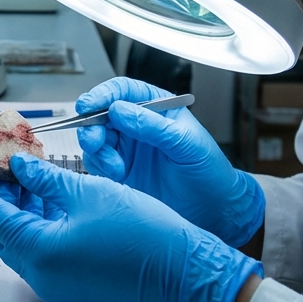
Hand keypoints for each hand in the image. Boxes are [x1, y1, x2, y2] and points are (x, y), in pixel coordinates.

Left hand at [0, 155, 261, 301]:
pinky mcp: (71, 282)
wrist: (185, 274)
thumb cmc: (146, 235)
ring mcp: (55, 282)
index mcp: (38, 251)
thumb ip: (45, 178)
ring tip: (22, 167)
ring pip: (20, 237)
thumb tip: (18, 164)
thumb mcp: (89, 191)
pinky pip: (41, 248)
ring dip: (18, 203)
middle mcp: (40, 273)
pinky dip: (39, 219)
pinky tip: (47, 192)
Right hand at [76, 77, 264, 247]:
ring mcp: (126, 149)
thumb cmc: (209, 172)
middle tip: (95, 140)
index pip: (123, 90)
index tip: (90, 104)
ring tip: (116, 165)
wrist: (212, 210)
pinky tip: (117, 175)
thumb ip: (153, 126)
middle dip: (92, 124)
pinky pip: (96, 163)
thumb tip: (119, 110)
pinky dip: (100, 167)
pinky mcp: (118, 172)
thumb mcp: (186, 143)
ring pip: (95, 138)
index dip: (103, 94)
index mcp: (156, 108)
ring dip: (97, 149)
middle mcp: (136, 126)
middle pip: (101, 113)